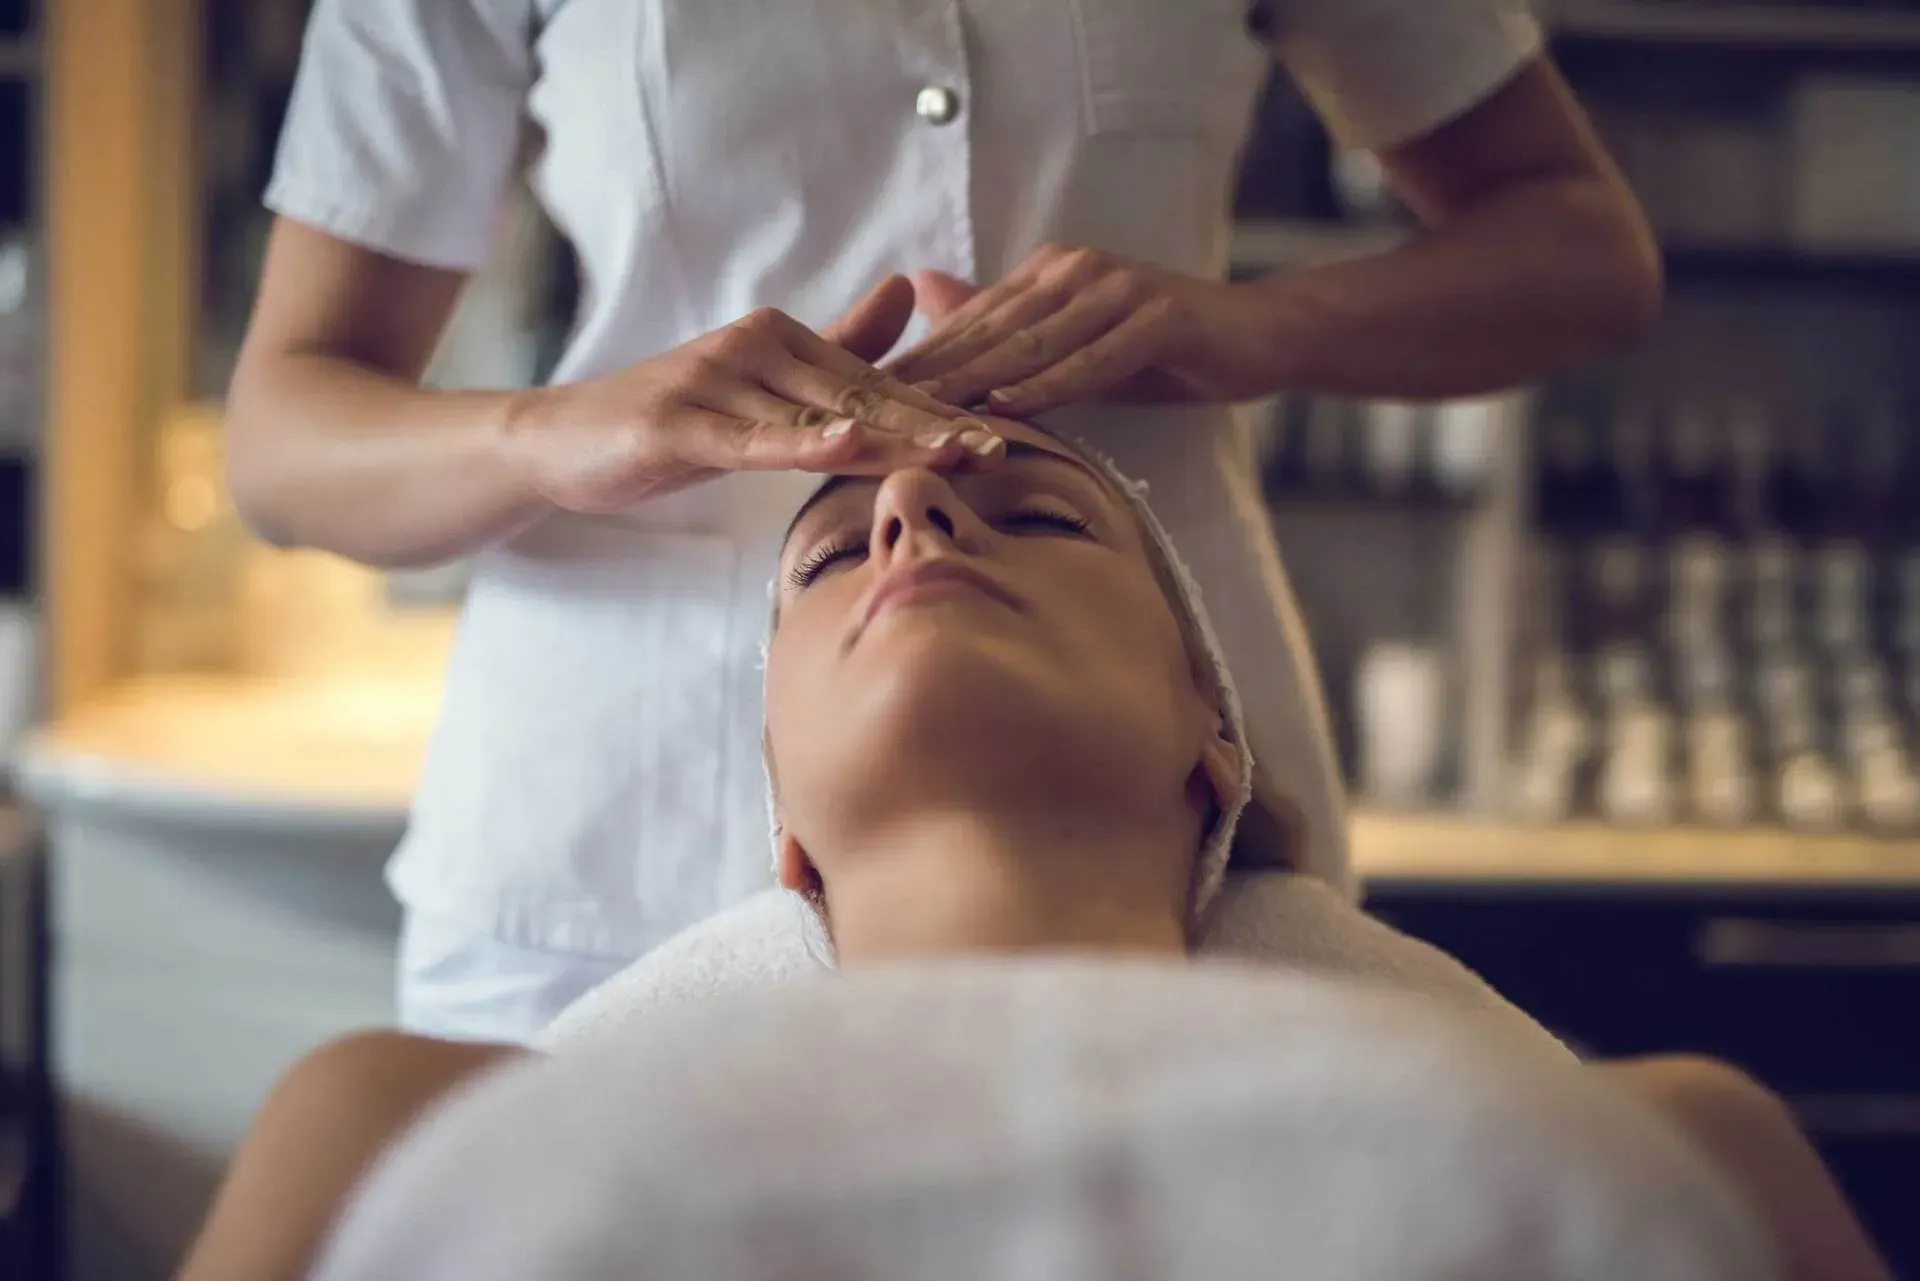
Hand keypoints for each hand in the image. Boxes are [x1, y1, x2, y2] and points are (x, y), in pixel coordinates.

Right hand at [501, 276, 1004, 513]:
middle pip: (861, 397)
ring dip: (891, 438)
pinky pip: (754, 440)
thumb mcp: (758, 388)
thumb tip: (906, 292)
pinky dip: (803, 443)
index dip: (938, 413)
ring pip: (818, 418)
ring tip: (952, 455)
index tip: (1000, 437)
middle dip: (932, 427)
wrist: (563, 440)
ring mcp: (716, 383)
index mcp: (783, 340)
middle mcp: (756, 348)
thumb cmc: (671, 420)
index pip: (875, 385)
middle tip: (997, 451)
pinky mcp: (681, 424)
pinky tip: (850, 443)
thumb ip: (834, 345)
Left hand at [886, 246, 1278, 416]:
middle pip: (989, 335)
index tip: (858, 403)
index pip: (969, 326)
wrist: (1258, 336)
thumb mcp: (1076, 346)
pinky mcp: (1159, 314)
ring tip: (922, 420)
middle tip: (868, 416)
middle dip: (927, 378)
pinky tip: (1011, 408)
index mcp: (1047, 276)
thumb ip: (1010, 330)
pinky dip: (1051, 385)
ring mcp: (1117, 288)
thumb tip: (929, 297)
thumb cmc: (1162, 349)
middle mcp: (1075, 271)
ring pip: (1033, 346)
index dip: (914, 365)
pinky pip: (1094, 358)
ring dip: (976, 385)